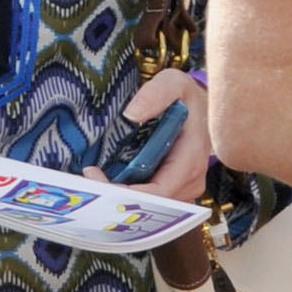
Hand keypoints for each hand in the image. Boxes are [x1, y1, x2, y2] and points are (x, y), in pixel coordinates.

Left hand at [87, 70, 211, 203]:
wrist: (205, 108)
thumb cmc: (188, 97)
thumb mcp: (174, 83)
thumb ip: (156, 93)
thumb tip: (132, 114)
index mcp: (191, 159)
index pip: (159, 190)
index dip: (125, 191)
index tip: (94, 175)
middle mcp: (191, 180)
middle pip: (153, 205)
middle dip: (117, 198)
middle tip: (86, 185)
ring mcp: (185, 189)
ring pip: (152, 208)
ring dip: (121, 200)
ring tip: (92, 185)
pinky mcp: (176, 190)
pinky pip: (153, 203)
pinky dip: (129, 198)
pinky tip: (107, 187)